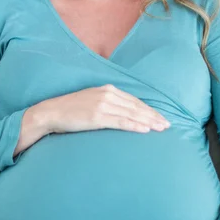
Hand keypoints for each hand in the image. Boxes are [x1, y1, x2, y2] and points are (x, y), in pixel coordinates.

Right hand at [37, 84, 170, 134]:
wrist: (51, 112)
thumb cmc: (70, 110)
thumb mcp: (91, 101)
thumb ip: (107, 104)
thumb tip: (121, 113)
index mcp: (107, 89)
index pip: (134, 100)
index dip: (149, 109)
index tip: (160, 117)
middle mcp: (107, 94)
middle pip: (136, 106)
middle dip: (153, 116)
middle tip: (167, 125)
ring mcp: (103, 105)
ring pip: (132, 114)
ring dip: (148, 122)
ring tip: (161, 129)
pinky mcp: (97, 116)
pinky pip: (121, 122)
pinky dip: (135, 126)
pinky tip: (145, 130)